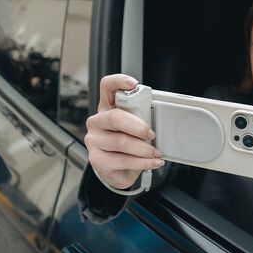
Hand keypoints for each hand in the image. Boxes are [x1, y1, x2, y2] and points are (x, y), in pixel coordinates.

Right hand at [84, 74, 164, 189]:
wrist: (118, 171)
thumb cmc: (128, 146)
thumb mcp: (135, 129)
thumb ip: (141, 119)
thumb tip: (158, 119)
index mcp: (106, 108)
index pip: (107, 87)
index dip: (119, 81)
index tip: (134, 84)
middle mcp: (97, 122)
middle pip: (115, 117)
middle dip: (138, 126)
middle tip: (151, 134)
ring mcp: (94, 140)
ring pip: (121, 141)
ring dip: (144, 149)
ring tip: (155, 153)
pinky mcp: (97, 159)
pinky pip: (123, 160)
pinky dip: (142, 162)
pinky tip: (152, 162)